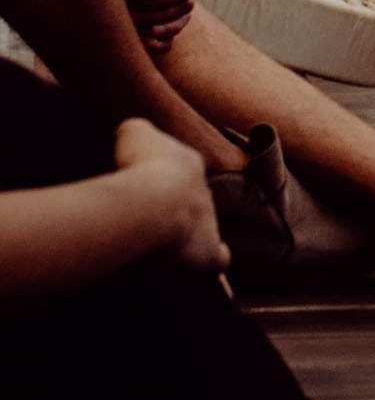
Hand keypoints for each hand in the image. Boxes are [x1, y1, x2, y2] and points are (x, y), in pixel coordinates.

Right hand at [114, 119, 229, 277]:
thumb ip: (137, 132)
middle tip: (152, 219)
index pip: (182, 169)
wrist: (155, 201)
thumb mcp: (133, 133)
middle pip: (193, 199)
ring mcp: (208, 222)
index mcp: (189, 164)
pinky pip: (217, 258)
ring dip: (192, 234)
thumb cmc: (141, 165)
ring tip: (171, 244)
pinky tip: (205, 266)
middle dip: (177, 207)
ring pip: (205, 226)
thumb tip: (133, 134)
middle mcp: (204, 192)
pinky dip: (212, 260)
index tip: (146, 187)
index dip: (164, 179)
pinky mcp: (206, 252)